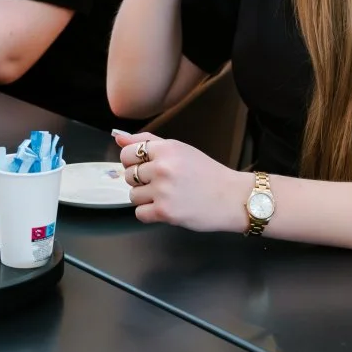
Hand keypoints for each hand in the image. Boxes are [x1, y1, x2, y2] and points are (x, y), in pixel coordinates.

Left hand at [113, 131, 247, 231]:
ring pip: (132, 195)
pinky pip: (139, 214)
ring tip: (167, 196)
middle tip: (162, 183)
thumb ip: (148, 142)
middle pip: (128, 175)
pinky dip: (150, 214)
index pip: (127, 153)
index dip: (133, 162)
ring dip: (146, 198)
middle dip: (141, 181)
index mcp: (167, 148)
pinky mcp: (164, 212)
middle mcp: (163, 167)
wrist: (232, 198)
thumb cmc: (208, 174)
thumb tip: (119, 137)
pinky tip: (167, 207)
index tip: (145, 167)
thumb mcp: (181, 150)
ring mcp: (163, 191)